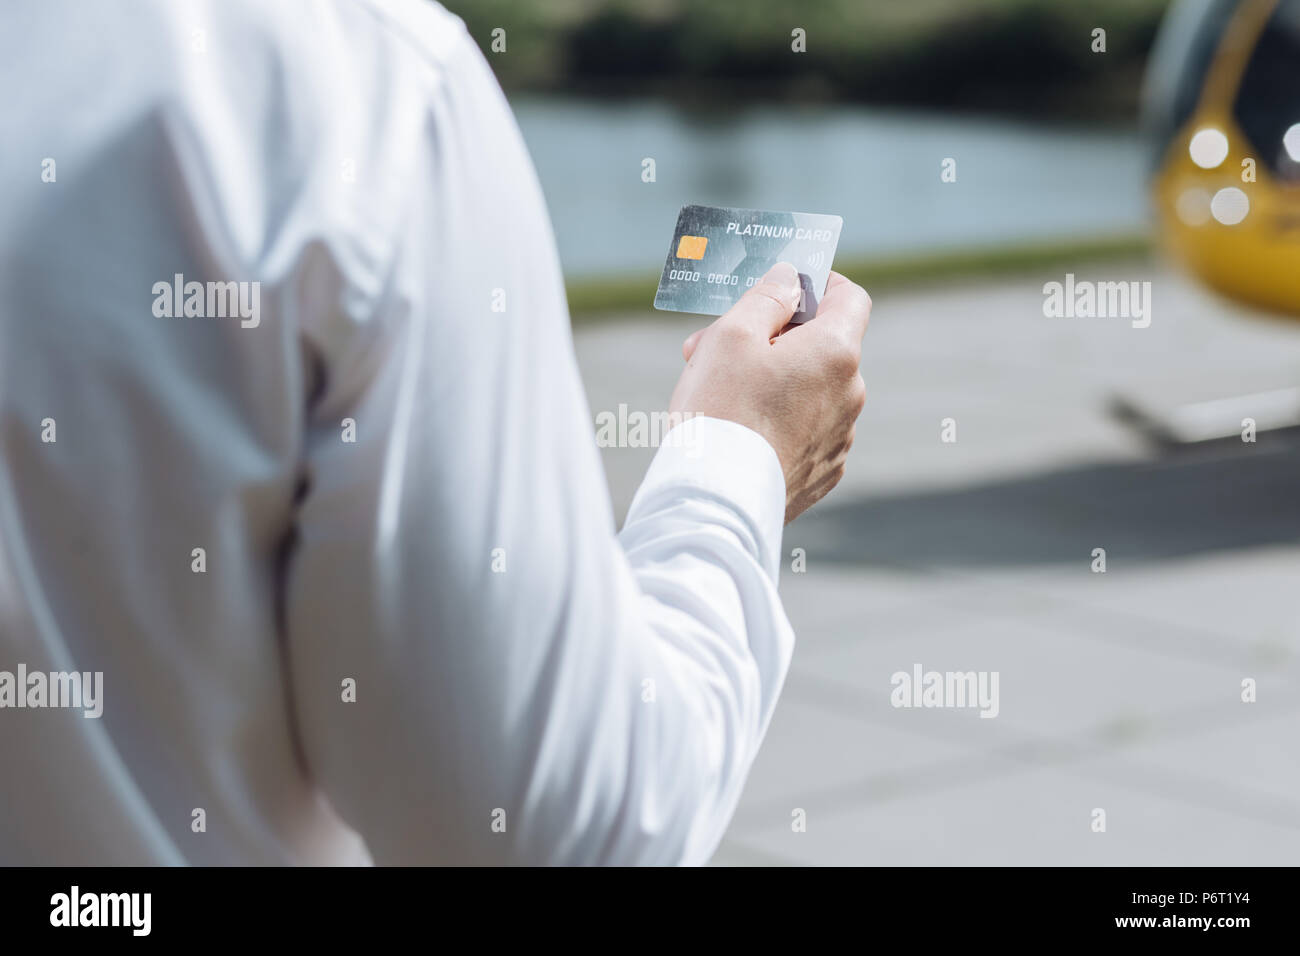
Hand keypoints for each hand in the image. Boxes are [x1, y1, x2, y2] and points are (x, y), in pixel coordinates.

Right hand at [669, 262, 869, 523]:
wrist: (718, 501)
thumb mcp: (732, 335)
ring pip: (808, 391)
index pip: (849, 297)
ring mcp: (840, 439)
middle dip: (771, 338)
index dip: (818, 283)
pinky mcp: (822, 474)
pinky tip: (737, 432)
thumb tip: (790, 279)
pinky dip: (777, 422)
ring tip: (716, 394)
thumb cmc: (722, 411)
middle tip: (713, 345)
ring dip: (771, 381)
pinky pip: (805, 432)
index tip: (783, 288)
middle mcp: (851, 395)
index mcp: (836, 353)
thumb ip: (766, 297)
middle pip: (819, 347)